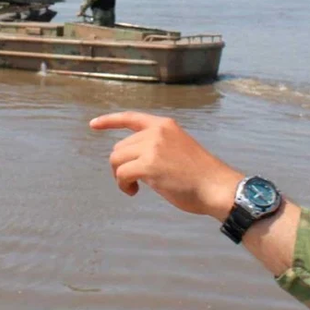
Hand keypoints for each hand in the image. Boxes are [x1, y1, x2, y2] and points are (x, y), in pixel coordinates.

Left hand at [90, 111, 243, 219]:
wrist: (216, 186)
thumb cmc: (200, 176)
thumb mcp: (180, 149)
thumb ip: (157, 148)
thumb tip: (132, 161)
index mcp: (164, 125)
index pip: (131, 117)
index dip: (109, 121)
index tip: (93, 124)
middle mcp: (157, 132)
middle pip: (120, 147)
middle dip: (122, 165)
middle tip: (134, 182)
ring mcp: (152, 147)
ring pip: (117, 160)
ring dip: (121, 177)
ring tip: (135, 187)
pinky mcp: (149, 165)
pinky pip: (122, 174)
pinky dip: (123, 185)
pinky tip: (134, 192)